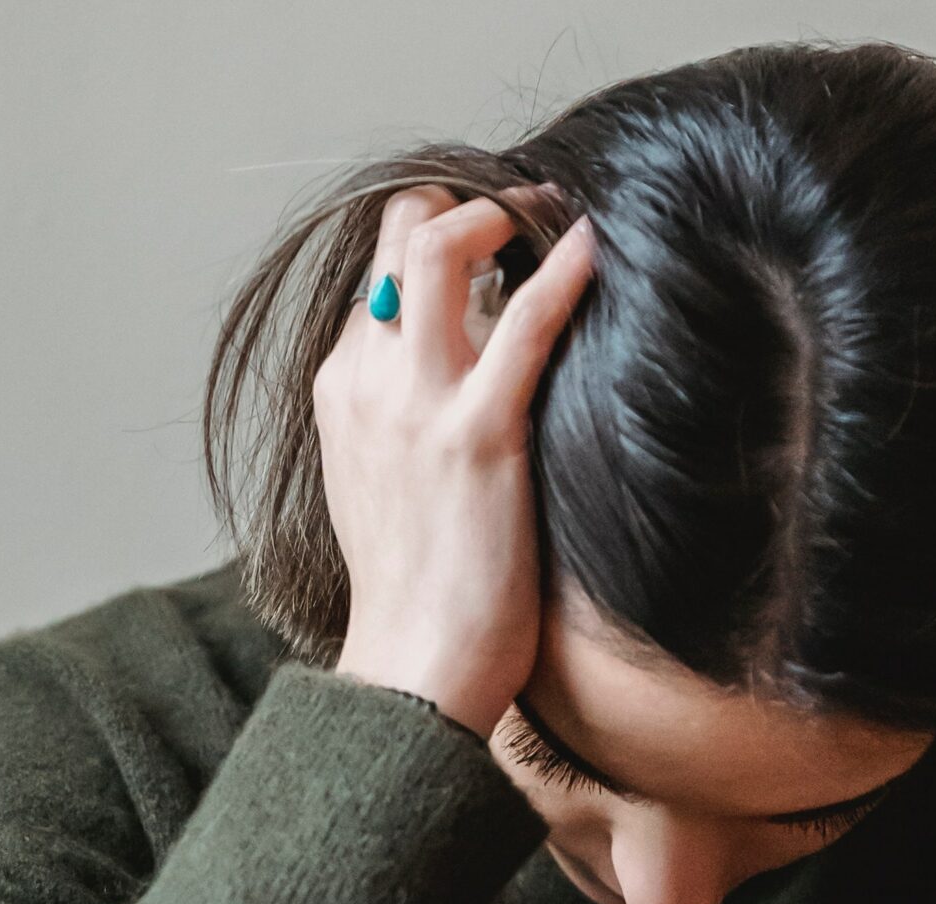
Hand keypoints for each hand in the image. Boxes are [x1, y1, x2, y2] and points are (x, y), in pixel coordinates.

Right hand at [319, 183, 595, 739]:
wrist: (414, 670)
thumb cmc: (415, 592)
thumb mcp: (384, 484)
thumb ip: (402, 420)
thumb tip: (458, 381)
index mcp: (340, 391)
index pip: (378, 273)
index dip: (434, 236)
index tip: (491, 237)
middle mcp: (366, 380)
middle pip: (399, 235)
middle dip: (462, 202)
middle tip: (524, 209)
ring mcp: (416, 403)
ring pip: (442, 249)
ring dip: (504, 213)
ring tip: (554, 211)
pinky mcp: (477, 434)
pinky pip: (524, 323)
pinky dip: (562, 270)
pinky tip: (595, 244)